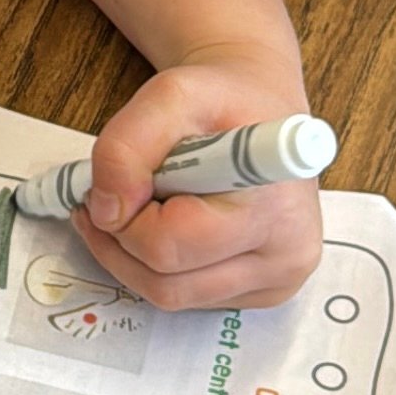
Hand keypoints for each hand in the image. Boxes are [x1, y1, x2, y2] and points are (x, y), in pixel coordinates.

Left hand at [73, 46, 324, 312]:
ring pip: (171, 297)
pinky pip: (188, 298)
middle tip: (119, 195)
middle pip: (166, 284)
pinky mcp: (264, 293)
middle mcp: (288, 254)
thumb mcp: (167, 96)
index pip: (170, 246)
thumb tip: (108, 212)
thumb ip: (126, 147)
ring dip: (135, 256)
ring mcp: (278, 280)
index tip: (122, 180)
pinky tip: (167, 224)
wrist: (260, 109)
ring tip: (140, 205)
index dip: (127, 219)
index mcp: (274, 205)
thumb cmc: (222, 101)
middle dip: (125, 240)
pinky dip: (160, 267)